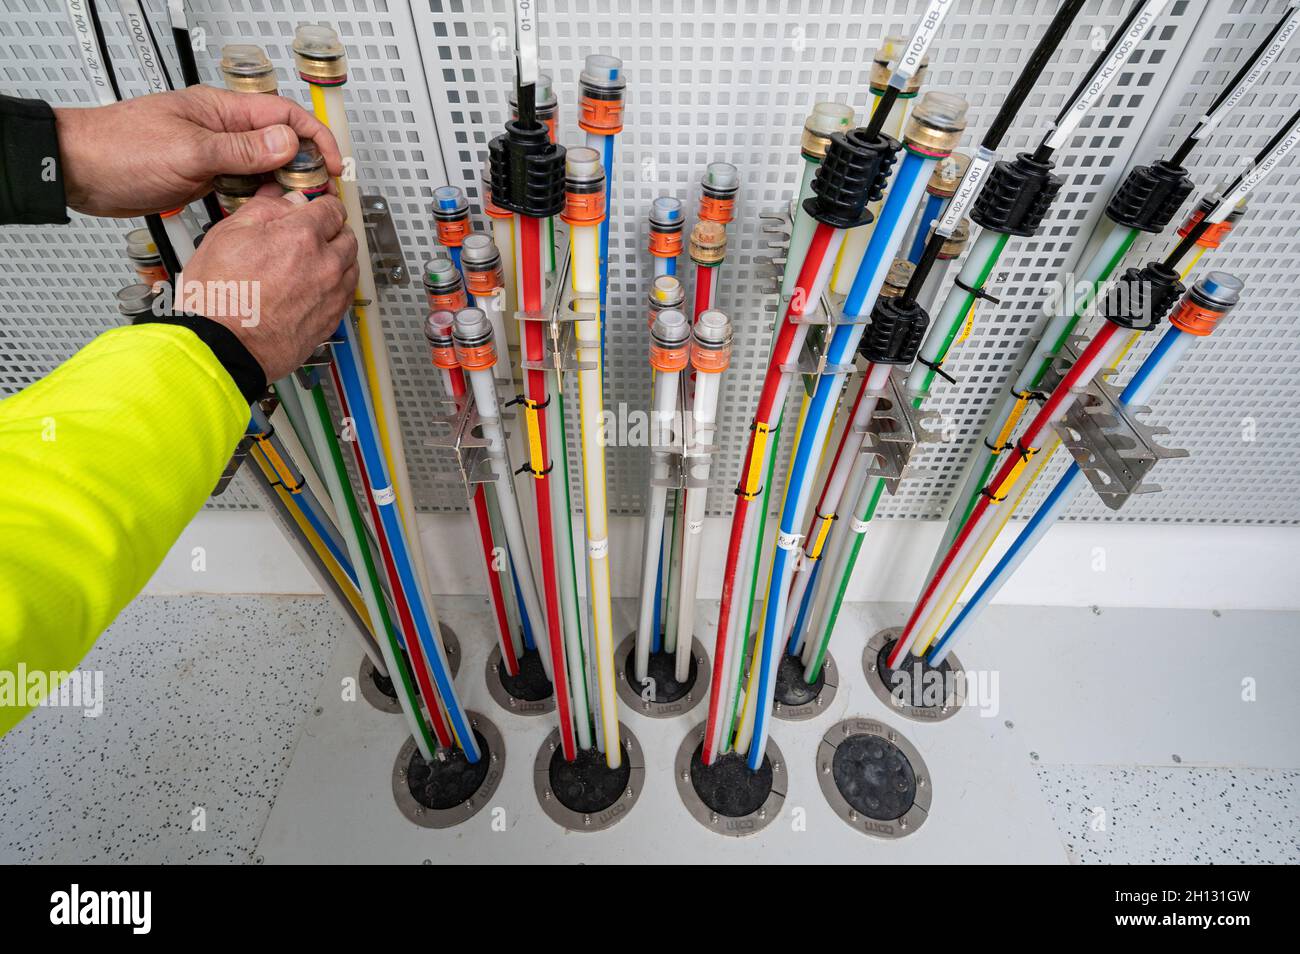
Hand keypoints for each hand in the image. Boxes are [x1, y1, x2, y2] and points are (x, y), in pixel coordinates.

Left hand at [54, 86, 342, 217]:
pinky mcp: (203, 177)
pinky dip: (257, 201)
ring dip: (281, 187)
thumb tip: (287, 142)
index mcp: (219, 110)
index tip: (333, 164)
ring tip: (295, 209)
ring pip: (263, 168)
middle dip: (304, 167)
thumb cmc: (119, 149)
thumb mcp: (189, 151)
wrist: (78, 172)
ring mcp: (213, 154)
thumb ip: (241, 150)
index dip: (315, 138)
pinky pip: (243, 186)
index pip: (284, 115)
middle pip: (279, 143)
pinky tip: (263, 215)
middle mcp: (220, 129)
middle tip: (318, 193)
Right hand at [178, 191, 357, 381]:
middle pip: (346, 235)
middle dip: (332, 230)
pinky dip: (338, 284)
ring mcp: (332, 294)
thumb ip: (264, 210)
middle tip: (312, 233)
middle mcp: (325, 265)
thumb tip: (286, 200)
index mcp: (302, 237)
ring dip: (338, 258)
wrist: (223, 346)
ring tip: (313, 261)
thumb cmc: (219, 296)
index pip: (331, 208)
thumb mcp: (228, 234)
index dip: (321, 204)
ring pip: (351, 265)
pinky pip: (347, 293)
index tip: (315, 208)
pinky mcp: (332, 319)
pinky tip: (317, 285)